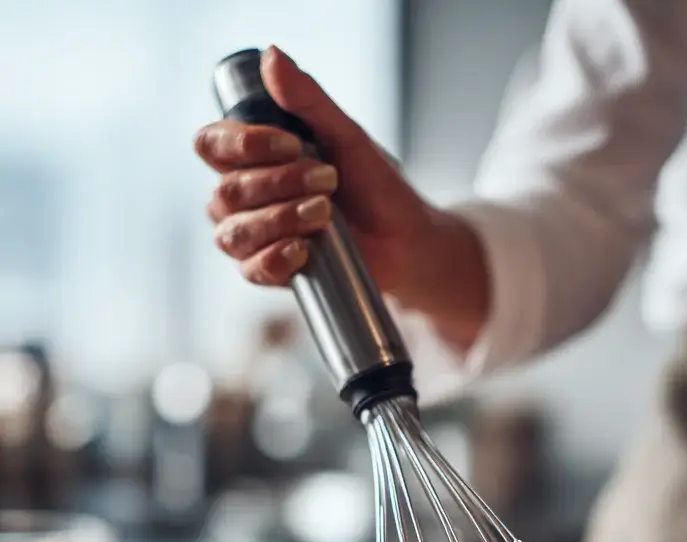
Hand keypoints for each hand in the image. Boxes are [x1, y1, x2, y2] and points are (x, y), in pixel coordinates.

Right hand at [195, 46, 487, 348]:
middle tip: (327, 180)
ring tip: (324, 213)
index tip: (292, 144)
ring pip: (233, 233)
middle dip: (278, 184)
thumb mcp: (346, 135)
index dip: (243, 145)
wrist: (406, 241)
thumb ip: (307, 100)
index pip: (213, 145)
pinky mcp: (271, 271)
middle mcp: (244, 197)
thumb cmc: (375, 187)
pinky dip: (275, 258)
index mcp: (253, 158)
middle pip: (225, 192)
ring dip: (280, 219)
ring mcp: (254, 237)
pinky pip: (251, 270)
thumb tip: (271, 57)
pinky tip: (303, 250)